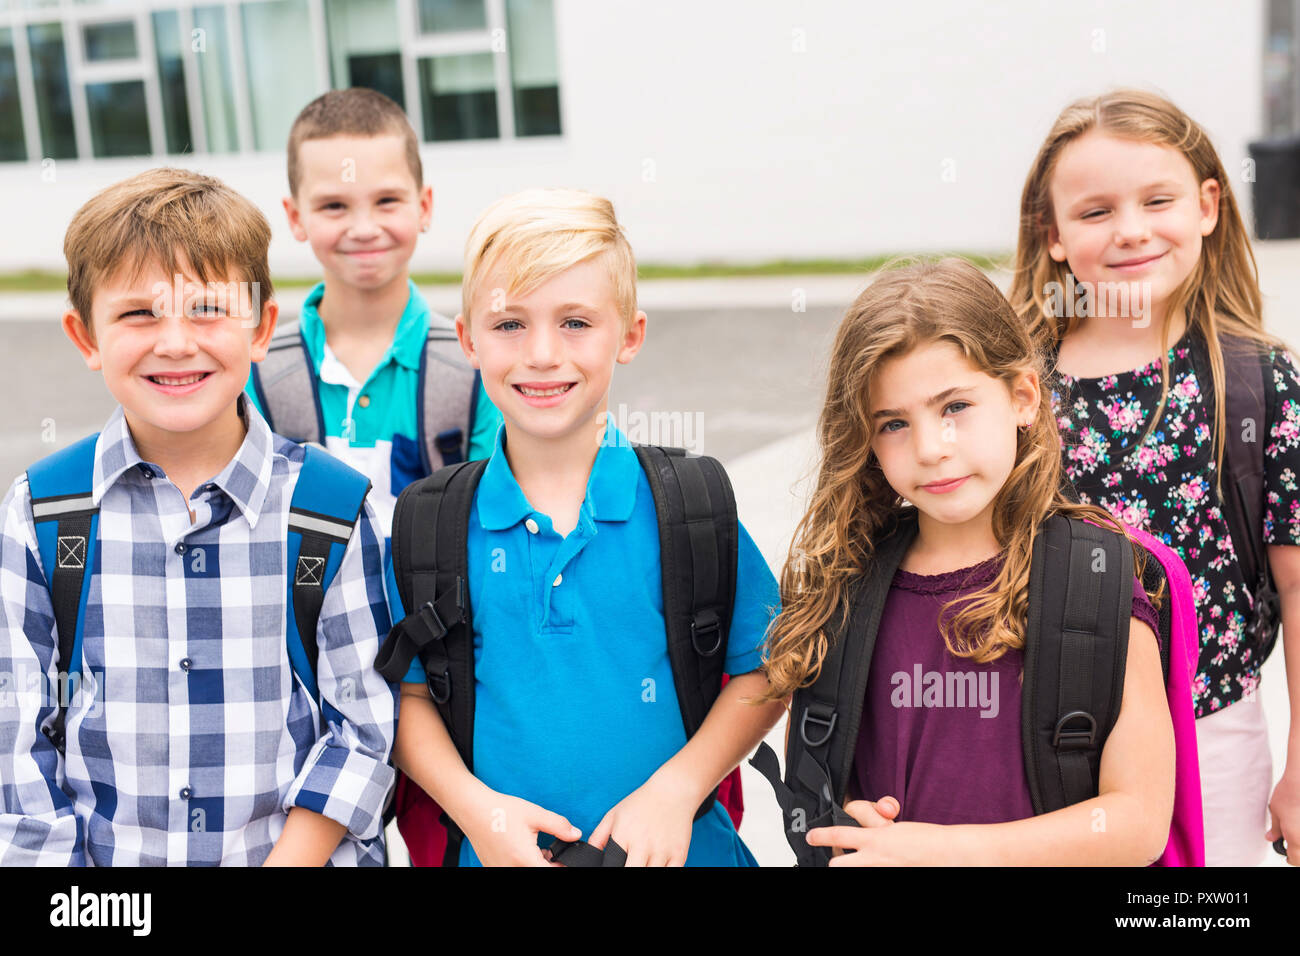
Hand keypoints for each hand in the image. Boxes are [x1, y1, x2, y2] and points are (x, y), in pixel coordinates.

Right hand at [462, 791, 580, 866]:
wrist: (473, 809)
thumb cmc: (501, 811)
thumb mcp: (535, 814)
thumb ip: (559, 826)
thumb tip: (576, 834)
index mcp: (524, 859)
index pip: (551, 871)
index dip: (562, 865)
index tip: (564, 856)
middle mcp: (511, 870)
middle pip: (540, 872)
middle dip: (549, 864)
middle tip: (550, 850)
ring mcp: (501, 871)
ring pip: (528, 872)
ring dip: (537, 865)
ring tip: (539, 849)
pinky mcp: (494, 868)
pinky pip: (515, 870)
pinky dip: (524, 864)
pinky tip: (524, 850)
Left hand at [586, 771, 700, 865]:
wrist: (673, 791)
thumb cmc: (641, 803)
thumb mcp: (613, 815)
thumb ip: (598, 838)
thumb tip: (589, 857)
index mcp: (623, 835)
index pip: (611, 866)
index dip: (609, 869)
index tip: (613, 866)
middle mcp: (642, 844)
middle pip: (631, 872)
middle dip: (627, 872)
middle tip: (627, 866)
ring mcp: (662, 850)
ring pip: (651, 875)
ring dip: (644, 872)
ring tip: (641, 864)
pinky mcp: (679, 854)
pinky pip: (672, 874)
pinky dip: (663, 873)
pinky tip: (656, 866)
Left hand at [807, 795, 935, 865]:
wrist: (946, 854)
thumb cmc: (924, 839)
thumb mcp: (893, 827)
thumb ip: (873, 828)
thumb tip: (861, 824)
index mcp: (875, 839)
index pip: (838, 835)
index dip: (819, 835)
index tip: (810, 836)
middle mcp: (875, 859)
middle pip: (837, 865)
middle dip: (834, 862)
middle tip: (837, 858)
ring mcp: (882, 870)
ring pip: (850, 871)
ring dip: (853, 866)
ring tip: (861, 860)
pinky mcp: (891, 875)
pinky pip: (872, 875)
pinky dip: (872, 870)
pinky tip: (884, 863)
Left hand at [1267, 765, 1299, 865]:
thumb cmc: (1287, 795)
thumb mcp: (1275, 812)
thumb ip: (1276, 829)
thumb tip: (1271, 838)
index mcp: (1296, 840)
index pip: (1295, 860)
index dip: (1289, 858)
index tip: (1286, 854)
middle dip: (1298, 853)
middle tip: (1291, 844)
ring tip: (1295, 831)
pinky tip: (1298, 821)